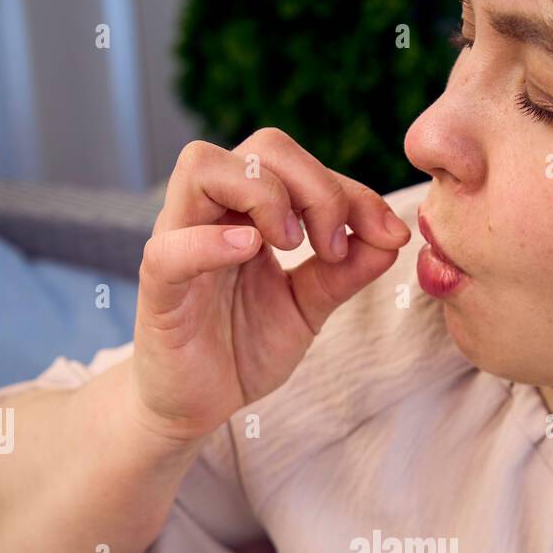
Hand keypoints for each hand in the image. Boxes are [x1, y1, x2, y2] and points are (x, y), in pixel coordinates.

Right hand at [130, 129, 410, 441]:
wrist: (197, 404)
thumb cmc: (243, 347)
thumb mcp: (309, 307)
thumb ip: (346, 271)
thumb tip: (395, 236)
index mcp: (248, 210)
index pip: (301, 166)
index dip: (352, 192)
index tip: (389, 234)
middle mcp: (211, 213)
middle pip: (261, 148)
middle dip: (315, 186)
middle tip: (332, 246)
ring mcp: (178, 243)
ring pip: (203, 166)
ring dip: (263, 195)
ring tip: (291, 246)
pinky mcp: (158, 288)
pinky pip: (170, 248)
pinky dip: (211, 242)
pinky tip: (251, 250)